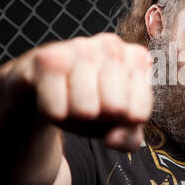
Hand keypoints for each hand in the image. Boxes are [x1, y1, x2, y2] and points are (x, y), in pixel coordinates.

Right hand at [0, 33, 152, 151]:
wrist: (45, 87)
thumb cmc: (90, 100)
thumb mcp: (117, 123)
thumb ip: (129, 138)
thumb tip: (113, 139)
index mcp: (137, 59)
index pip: (139, 113)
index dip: (122, 122)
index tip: (113, 107)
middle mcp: (112, 46)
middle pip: (115, 108)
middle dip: (100, 117)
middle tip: (90, 102)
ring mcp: (81, 47)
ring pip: (86, 109)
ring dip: (75, 115)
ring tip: (71, 97)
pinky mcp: (48, 58)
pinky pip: (56, 109)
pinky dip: (54, 114)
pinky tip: (53, 96)